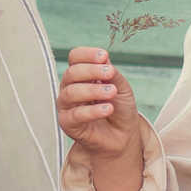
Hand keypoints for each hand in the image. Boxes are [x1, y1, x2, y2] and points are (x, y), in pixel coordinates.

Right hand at [56, 47, 145, 190]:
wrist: (123, 136)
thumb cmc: (120, 108)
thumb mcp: (121, 87)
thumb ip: (111, 74)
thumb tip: (103, 60)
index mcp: (82, 75)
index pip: (75, 57)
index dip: (86, 54)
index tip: (104, 57)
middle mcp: (70, 87)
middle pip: (71, 73)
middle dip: (91, 71)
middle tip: (110, 73)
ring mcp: (67, 106)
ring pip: (70, 93)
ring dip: (92, 90)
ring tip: (111, 93)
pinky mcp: (68, 124)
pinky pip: (74, 115)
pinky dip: (92, 111)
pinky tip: (107, 109)